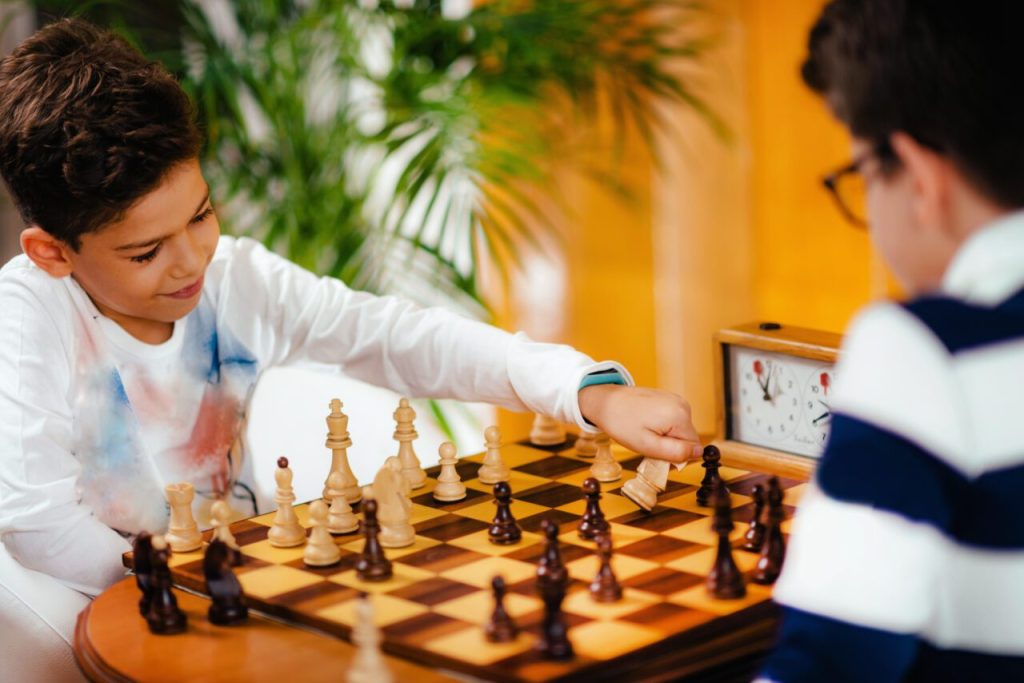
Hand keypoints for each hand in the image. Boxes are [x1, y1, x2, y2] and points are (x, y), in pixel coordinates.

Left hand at [578, 385, 702, 463]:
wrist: (605, 401)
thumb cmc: (622, 423)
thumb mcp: (648, 446)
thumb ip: (676, 452)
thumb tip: (700, 453)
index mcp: (680, 416)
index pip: (693, 448)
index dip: (676, 455)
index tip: (656, 451)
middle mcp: (683, 404)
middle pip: (688, 438)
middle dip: (671, 445)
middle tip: (648, 442)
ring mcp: (676, 399)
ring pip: (680, 431)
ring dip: (666, 437)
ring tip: (645, 431)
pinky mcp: (669, 398)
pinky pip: (674, 421)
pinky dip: (662, 426)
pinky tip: (646, 422)